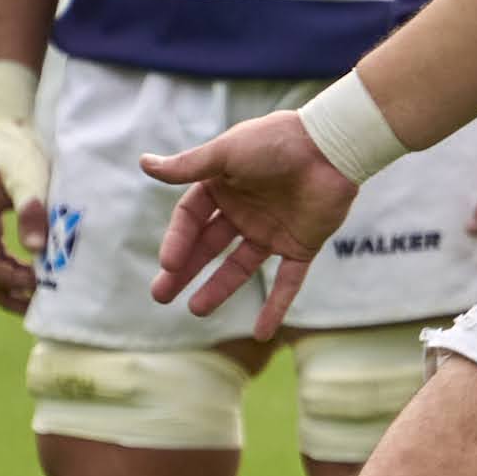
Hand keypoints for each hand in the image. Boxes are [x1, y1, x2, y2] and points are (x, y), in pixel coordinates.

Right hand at [0, 165, 48, 311]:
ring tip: (33, 298)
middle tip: (35, 309)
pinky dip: (5, 268)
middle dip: (4, 293)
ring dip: (4, 284)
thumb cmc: (13, 144)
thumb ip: (31, 211)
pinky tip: (27, 272)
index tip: (39, 285)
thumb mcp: (28, 175)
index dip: (9, 280)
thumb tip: (38, 251)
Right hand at [140, 111, 361, 335]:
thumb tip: (144, 164)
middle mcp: (245, 211)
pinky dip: (276, 307)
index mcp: (223, 186)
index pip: (191, 218)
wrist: (332, 146)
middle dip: (185, 271)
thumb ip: (188, 166)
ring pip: (240, 267)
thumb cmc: (276, 142)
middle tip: (161, 296)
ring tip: (196, 310)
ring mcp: (272, 230)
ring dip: (219, 289)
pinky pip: (287, 282)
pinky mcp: (301, 246)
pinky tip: (262, 333)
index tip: (168, 263)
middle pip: (208, 246)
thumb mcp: (227, 152)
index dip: (178, 240)